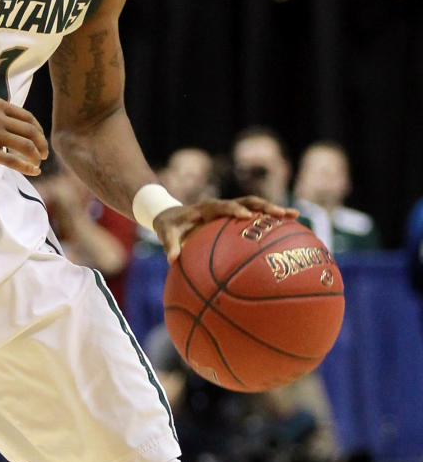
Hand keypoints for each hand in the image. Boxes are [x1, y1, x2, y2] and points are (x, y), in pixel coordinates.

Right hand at [0, 99, 48, 175]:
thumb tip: (18, 130)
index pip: (28, 118)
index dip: (39, 131)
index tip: (41, 142)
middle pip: (31, 131)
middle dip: (42, 145)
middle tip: (44, 156)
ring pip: (25, 145)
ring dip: (36, 156)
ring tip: (38, 164)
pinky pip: (12, 160)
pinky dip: (26, 167)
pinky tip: (32, 172)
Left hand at [154, 195, 298, 263]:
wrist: (172, 216)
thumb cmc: (169, 226)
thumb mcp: (166, 234)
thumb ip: (169, 245)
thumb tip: (171, 260)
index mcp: (206, 208)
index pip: (222, 205)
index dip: (234, 209)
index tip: (246, 215)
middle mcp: (222, 205)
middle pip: (247, 201)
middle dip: (265, 206)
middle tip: (282, 214)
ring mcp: (231, 210)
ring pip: (256, 207)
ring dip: (274, 210)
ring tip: (295, 216)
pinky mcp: (236, 217)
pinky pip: (256, 218)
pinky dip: (271, 222)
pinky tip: (289, 232)